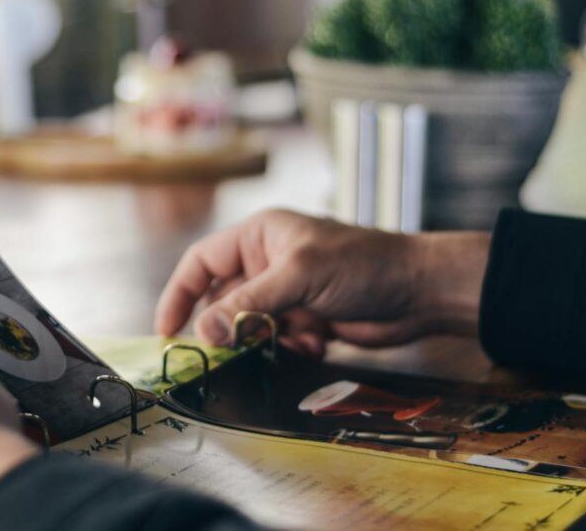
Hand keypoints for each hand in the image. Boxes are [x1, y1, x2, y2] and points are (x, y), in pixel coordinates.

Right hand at [155, 209, 489, 352]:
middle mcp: (267, 263)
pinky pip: (277, 342)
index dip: (179, 294)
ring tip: (291, 339)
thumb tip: (203, 332)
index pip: (202, 263)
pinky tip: (316, 343)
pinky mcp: (306, 320)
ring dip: (265, 340)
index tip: (166, 329)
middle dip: (230, 327)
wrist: (420, 292)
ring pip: (250, 327)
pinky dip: (290, 348)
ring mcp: (287, 293)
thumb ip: (248, 305)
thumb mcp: (299, 276)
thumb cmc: (364, 264)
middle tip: (235, 349)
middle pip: (223, 301)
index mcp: (258, 237)